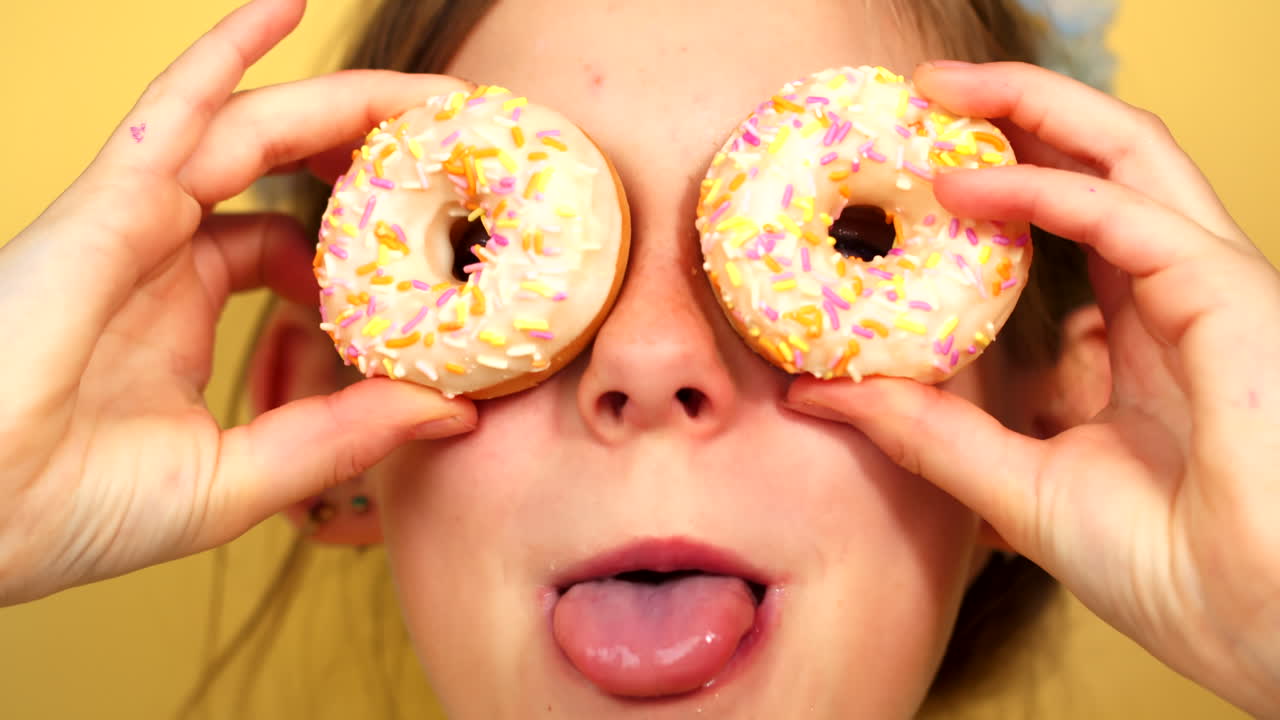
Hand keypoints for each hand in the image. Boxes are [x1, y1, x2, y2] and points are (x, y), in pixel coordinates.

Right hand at [0, 0, 475, 605]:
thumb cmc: (68, 514)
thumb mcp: (240, 477)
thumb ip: (340, 437)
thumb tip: (450, 411)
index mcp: (183, 308)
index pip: (292, 243)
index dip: (367, 237)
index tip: (447, 246)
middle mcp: (162, 251)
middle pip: (284, 173)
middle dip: (372, 153)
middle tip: (456, 148)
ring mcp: (134, 219)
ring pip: (251, 130)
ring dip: (339, 104)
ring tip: (430, 98)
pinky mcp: (107, 203)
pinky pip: (172, 107)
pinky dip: (225, 53)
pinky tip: (287, 7)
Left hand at [786, 61, 1279, 715]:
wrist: (1257, 633)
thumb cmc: (1171, 571)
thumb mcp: (1013, 484)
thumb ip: (926, 430)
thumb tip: (818, 391)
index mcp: (1141, 339)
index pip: (1073, 225)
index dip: (999, 185)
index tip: (909, 177)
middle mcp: (1176, 299)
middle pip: (1103, 166)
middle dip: (1019, 114)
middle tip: (927, 95)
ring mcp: (1209, 290)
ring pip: (1129, 155)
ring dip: (1034, 111)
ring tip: (940, 95)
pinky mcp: (1228, 296)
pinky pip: (1128, 214)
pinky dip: (1042, 189)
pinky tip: (962, 186)